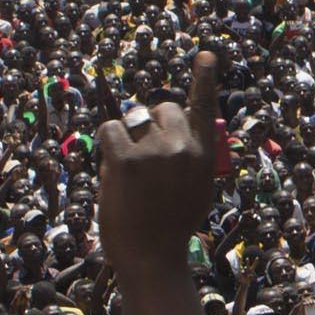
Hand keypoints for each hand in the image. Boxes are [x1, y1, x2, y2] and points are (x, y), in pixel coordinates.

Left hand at [99, 50, 223, 273]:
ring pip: (133, 120)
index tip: (207, 54)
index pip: (205, 109)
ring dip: (126, 139)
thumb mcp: (194, 192)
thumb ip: (188, 160)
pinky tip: (114, 169)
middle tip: (143, 157)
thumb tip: (167, 136)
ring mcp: (155, 151)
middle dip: (149, 124)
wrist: (152, 260)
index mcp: (203, 156)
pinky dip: (107, 146)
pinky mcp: (126, 159)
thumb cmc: (168, 231)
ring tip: (130, 175)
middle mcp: (183, 147)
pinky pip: (110, 131)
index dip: (205, 79)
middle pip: (161, 109)